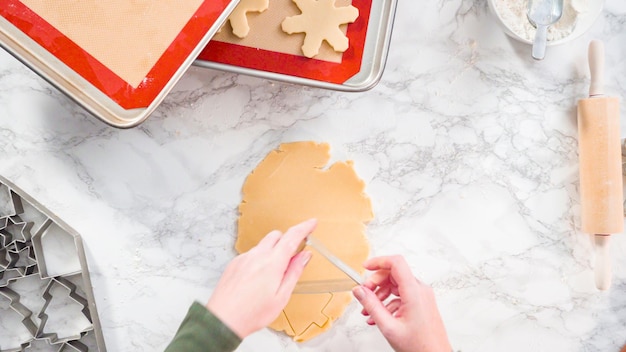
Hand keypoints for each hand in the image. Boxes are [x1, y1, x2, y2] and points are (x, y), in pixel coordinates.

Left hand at [206, 219, 315, 337]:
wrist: (223, 320)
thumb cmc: (252, 313)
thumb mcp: (281, 297)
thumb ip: (294, 272)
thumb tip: (304, 256)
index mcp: (272, 263)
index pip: (292, 237)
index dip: (304, 228)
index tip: (312, 223)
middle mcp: (257, 256)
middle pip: (276, 236)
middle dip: (287, 240)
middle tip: (293, 255)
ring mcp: (244, 258)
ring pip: (263, 245)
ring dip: (272, 251)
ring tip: (272, 275)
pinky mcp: (234, 264)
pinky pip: (251, 254)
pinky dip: (259, 259)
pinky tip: (257, 279)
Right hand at [352, 256, 450, 351]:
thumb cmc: (419, 346)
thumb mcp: (389, 326)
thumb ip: (372, 306)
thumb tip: (359, 291)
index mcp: (414, 292)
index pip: (396, 263)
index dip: (378, 261)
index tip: (365, 267)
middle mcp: (420, 290)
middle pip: (393, 274)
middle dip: (375, 283)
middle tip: (364, 294)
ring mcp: (421, 296)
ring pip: (396, 285)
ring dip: (379, 295)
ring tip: (369, 310)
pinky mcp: (421, 303)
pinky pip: (401, 295)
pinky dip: (387, 303)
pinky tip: (379, 316)